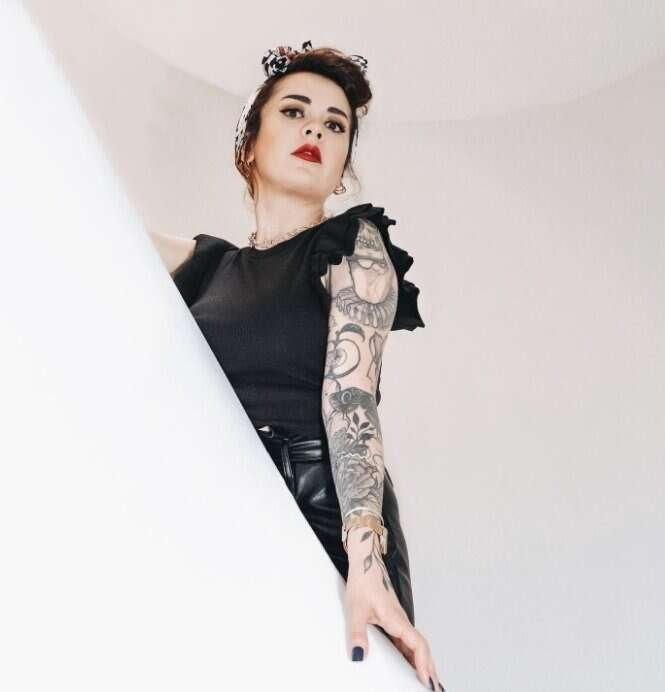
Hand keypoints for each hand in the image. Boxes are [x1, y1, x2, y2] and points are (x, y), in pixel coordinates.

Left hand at [344, 530, 444, 690]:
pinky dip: (411, 653)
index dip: (424, 663)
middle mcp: (400, 620)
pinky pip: (406, 639)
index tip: (428, 681)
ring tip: (426, 680)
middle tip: (434, 688)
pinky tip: (408, 662)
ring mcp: (397, 619)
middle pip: (421, 647)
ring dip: (422, 661)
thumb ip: (357, 633)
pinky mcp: (392, 618)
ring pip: (415, 644)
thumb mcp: (355, 608)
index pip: (418, 644)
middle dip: (429, 667)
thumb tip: (358, 656)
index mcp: (396, 618)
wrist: (365, 562)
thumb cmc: (363, 581)